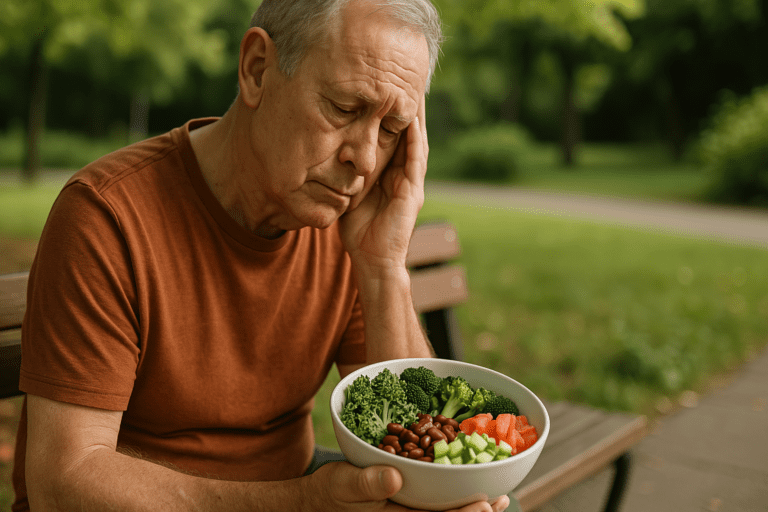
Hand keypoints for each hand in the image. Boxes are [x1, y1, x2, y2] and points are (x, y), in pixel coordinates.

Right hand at [307, 462, 510, 511]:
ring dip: (474, 509)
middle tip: (500, 501)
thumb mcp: (343, 483)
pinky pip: (439, 507)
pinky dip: (459, 499)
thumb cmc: (331, 492)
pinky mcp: (410, 507)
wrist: (320, 501)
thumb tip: (394, 476)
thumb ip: (366, 483)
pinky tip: (479, 493)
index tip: (485, 505)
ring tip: (501, 499)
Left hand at [339, 95, 428, 271]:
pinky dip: (415, 139)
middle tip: (405, 82)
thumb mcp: (349, 195)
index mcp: (391, 176)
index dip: (390, 116)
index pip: (393, 139)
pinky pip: (415, 160)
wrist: (372, 262)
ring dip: (416, 118)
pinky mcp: (413, 192)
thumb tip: (327, 156)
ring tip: (414, 92)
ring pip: (416, 142)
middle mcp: (404, 176)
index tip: (384, 91)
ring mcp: (411, 183)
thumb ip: (346, 176)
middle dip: (406, 110)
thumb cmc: (359, 233)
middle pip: (407, 135)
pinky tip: (412, 121)